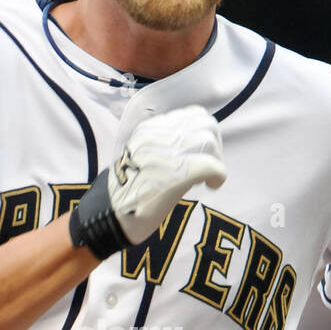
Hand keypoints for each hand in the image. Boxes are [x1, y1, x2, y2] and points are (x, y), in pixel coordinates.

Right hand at [110, 105, 226, 245]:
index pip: (192, 115)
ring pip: (209, 142)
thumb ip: (163, 146)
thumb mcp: (141, 157)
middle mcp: (159, 135)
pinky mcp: (177, 173)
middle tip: (209, 165)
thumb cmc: (129, 191)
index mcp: (150, 130)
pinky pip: (212, 165)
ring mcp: (168, 153)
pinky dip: (218, 176)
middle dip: (214, 145)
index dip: (204, 132)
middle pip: (205, 124)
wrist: (112, 214)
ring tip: (207, 178)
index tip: (200, 152)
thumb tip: (193, 148)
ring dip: (216, 160)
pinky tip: (212, 186)